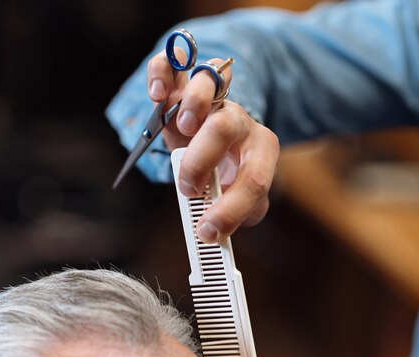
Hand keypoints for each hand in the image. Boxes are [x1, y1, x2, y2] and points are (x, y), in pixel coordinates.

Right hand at [147, 49, 279, 243]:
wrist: (211, 137)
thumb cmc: (223, 170)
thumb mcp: (236, 193)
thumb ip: (238, 210)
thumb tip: (221, 229)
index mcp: (260, 149)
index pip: (255, 178)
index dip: (231, 208)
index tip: (208, 230)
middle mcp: (238, 119)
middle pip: (226, 125)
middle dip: (201, 160)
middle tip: (187, 186)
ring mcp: (211, 97)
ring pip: (208, 81)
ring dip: (193, 104)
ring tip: (183, 128)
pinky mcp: (182, 83)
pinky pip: (175, 63)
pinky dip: (164, 73)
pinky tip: (158, 94)